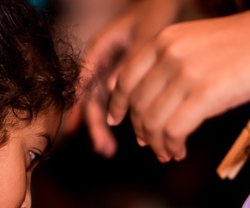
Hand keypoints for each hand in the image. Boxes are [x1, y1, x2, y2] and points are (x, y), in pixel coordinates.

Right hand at [66, 0, 189, 156]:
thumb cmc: (157, 11)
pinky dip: (117, 119)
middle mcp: (103, 60)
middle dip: (96, 124)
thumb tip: (112, 87)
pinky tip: (113, 139)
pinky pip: (117, 101)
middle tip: (103, 148)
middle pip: (92, 95)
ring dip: (104, 126)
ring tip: (107, 149)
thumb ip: (130, 59)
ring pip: (103, 102)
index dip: (83, 105)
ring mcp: (113, 69)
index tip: (80, 128)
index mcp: (102, 47)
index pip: (85, 81)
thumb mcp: (146, 34)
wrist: (169, 3)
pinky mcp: (127, 78)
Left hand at [110, 6, 249, 161]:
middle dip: (142, 130)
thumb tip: (160, 96)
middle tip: (151, 145)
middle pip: (138, 103)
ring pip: (153, 120)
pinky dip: (172, 146)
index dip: (119, 103)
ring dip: (157, 143)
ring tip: (167, 153)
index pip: (127, 76)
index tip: (121, 119)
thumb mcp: (202, 44)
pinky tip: (180, 151)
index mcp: (166, 39)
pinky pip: (174, 131)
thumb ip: (176, 63)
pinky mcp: (206, 95)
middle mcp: (170, 53)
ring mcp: (186, 74)